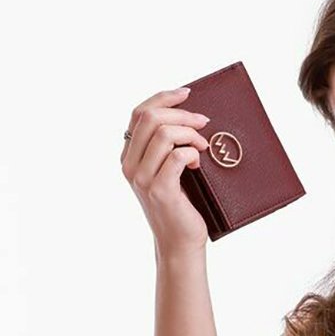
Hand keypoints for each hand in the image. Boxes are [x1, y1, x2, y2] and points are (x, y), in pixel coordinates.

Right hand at [121, 85, 212, 255]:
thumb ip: (168, 147)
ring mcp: (142, 178)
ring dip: (190, 134)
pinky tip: (198, 162)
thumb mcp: (169, 171)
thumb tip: (190, 115)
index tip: (187, 93)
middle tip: (203, 122)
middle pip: (150, 118)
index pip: (139, 113)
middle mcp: (130, 165)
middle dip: (181, 113)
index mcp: (129, 156)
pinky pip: (176, 156)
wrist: (180, 242)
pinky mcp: (160, 190)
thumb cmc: (181, 206)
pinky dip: (192, 153)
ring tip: (203, 146)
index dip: (163, 98)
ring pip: (163, 133)